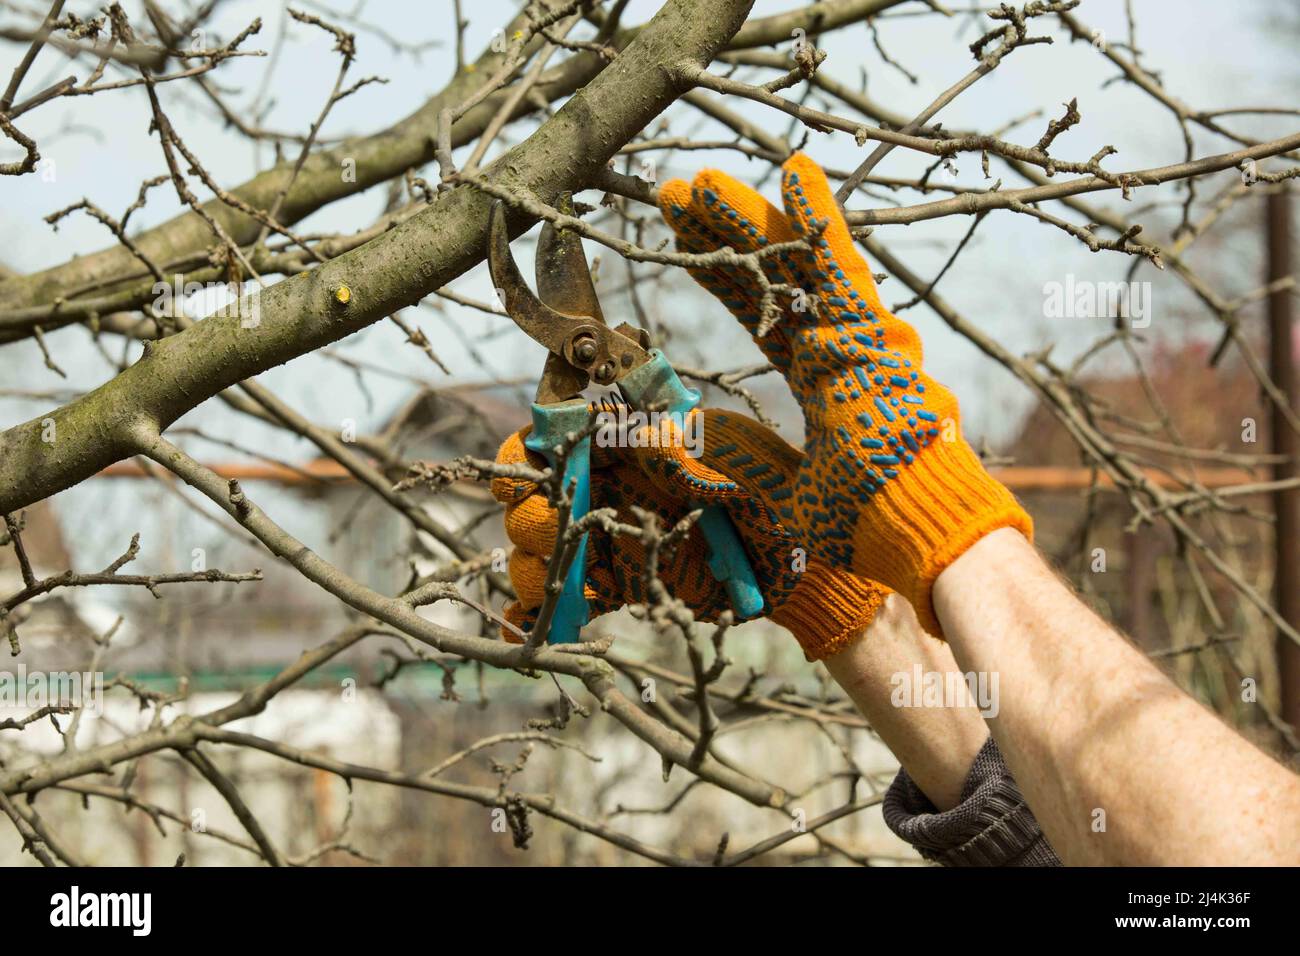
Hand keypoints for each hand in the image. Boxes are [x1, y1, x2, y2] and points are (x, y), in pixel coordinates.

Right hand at [492, 407, 885, 658]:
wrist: (805, 557)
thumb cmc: (770, 484)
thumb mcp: (728, 450)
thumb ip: (678, 445)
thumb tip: (634, 431)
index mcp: (622, 448)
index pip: (551, 444)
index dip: (526, 457)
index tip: (531, 469)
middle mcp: (605, 493)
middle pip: (532, 505)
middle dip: (532, 517)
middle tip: (557, 526)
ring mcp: (609, 544)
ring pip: (539, 559)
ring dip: (534, 570)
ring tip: (554, 581)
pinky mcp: (621, 589)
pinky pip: (570, 606)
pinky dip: (544, 619)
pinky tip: (533, 627)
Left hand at [658, 154, 1031, 633]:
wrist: (923, 545)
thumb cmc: (865, 533)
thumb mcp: (782, 495)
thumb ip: (739, 456)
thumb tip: (686, 427)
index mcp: (826, 381)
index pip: (763, 312)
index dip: (723, 274)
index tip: (681, 237)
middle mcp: (843, 350)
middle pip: (773, 277)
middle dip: (724, 234)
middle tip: (675, 193)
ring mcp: (862, 341)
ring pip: (799, 263)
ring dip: (751, 219)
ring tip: (702, 182)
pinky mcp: (877, 343)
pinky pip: (842, 272)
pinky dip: (820, 222)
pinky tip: (793, 173)